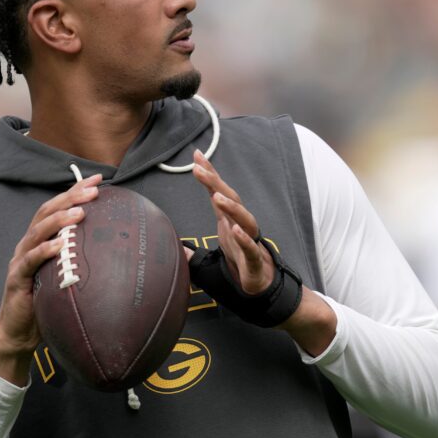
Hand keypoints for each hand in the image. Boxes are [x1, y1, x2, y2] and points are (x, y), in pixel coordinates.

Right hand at [0, 174, 101, 384]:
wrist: (18, 334)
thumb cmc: (47, 305)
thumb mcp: (68, 278)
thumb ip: (83, 262)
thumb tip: (121, 255)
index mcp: (41, 240)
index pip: (58, 208)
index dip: (76, 191)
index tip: (99, 179)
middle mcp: (29, 244)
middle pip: (47, 212)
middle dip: (71, 197)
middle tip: (94, 188)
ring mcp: (21, 259)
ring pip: (38, 231)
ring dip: (60, 219)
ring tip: (81, 211)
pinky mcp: (16, 278)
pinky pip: (30, 260)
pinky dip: (45, 251)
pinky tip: (60, 245)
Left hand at [190, 150, 273, 293]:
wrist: (260, 282)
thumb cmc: (239, 258)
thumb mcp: (215, 244)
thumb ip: (195, 244)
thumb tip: (177, 245)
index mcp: (230, 219)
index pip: (218, 192)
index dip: (209, 174)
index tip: (197, 155)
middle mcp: (241, 225)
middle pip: (230, 198)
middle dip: (215, 182)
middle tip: (198, 168)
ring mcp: (249, 240)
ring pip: (243, 219)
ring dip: (231, 207)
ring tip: (216, 196)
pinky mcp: (253, 260)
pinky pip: (249, 247)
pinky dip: (243, 239)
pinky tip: (235, 230)